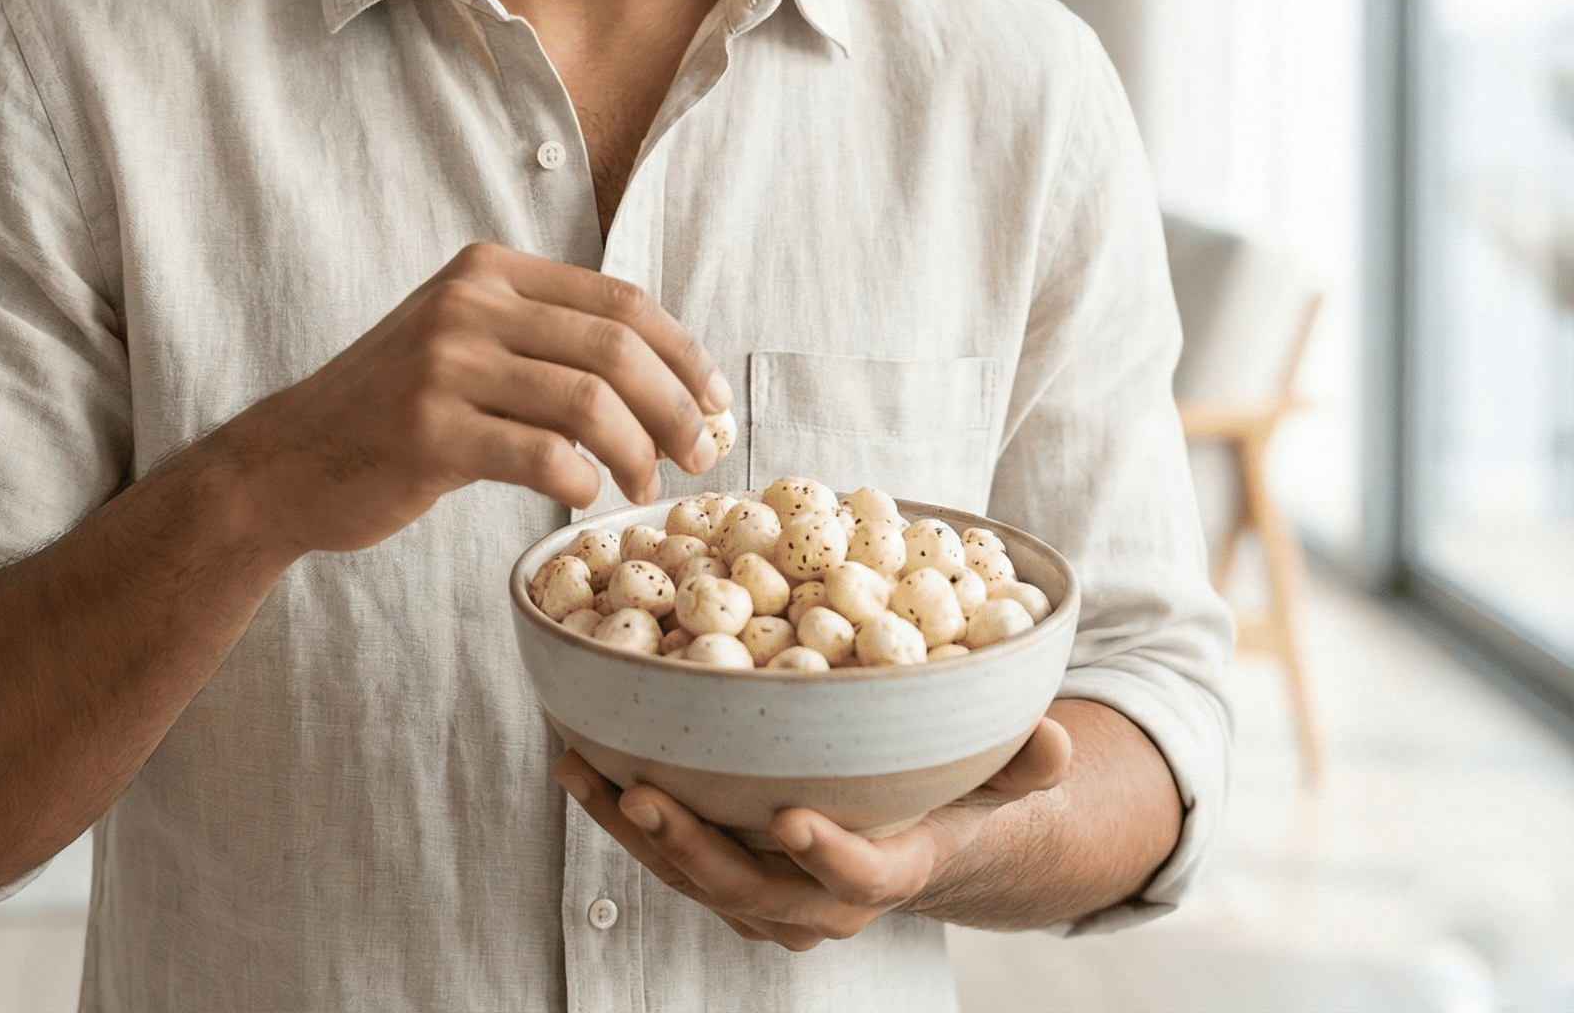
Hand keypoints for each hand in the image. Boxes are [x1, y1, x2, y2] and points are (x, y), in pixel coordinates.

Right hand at [219, 242, 730, 560]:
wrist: (289, 461)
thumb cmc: (394, 412)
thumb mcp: (464, 343)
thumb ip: (546, 342)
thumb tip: (668, 381)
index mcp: (488, 269)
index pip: (619, 299)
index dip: (682, 353)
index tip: (715, 401)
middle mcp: (468, 302)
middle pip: (615, 346)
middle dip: (677, 406)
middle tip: (701, 455)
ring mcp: (443, 363)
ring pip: (589, 400)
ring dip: (639, 452)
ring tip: (646, 487)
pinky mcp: (427, 428)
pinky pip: (541, 455)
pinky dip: (581, 482)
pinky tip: (582, 498)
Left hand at [554, 713, 1073, 948]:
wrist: (920, 839)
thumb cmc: (962, 794)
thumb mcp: (1000, 779)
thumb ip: (1023, 764)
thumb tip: (1059, 739)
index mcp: (892, 869)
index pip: (861, 880)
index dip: (827, 855)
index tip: (791, 817)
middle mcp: (821, 897)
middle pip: (750, 889)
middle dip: (693, 849)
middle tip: (646, 796)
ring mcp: (768, 889)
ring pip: (694, 875)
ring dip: (633, 831)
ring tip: (582, 772)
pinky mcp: (727, 868)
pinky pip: (669, 854)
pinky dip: (622, 814)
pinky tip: (578, 763)